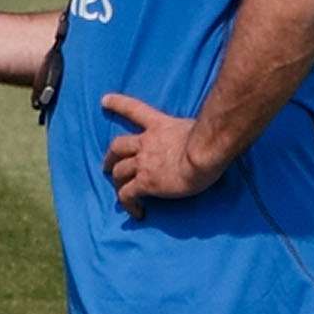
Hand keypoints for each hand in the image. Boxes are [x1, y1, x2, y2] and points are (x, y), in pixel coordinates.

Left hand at [100, 92, 221, 215]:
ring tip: (120, 190)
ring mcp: (143, 163)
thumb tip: (200, 138)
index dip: (118, 104)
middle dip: (111, 157)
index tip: (105, 100)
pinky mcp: (145, 182)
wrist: (204, 152)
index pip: (134, 109)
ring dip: (117, 181)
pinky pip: (127, 195)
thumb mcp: (196, 127)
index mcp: (159, 125)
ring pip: (119, 171)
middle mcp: (146, 142)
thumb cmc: (209, 139)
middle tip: (108, 166)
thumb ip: (189, 133)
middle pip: (118, 146)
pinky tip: (137, 213)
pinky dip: (128, 204)